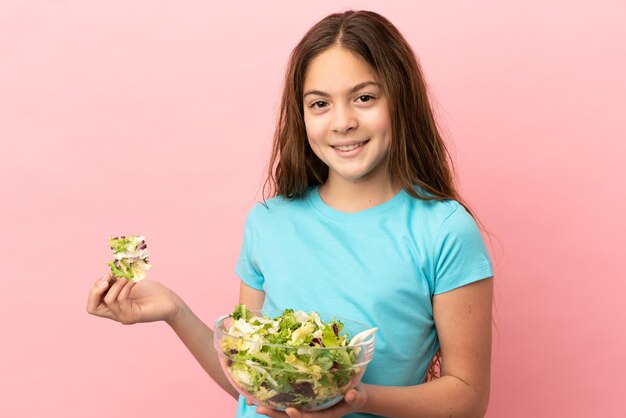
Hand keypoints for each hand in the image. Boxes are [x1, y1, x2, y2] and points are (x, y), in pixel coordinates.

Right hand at [86, 273, 179, 324]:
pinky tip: (133, 281)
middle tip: (109, 277)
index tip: (106, 277)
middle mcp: (116, 315)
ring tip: (127, 278)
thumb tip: (106, 275)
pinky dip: (125, 287)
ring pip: (108, 300)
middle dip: (96, 289)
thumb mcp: (130, 285)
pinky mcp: (134, 316)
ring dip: (116, 284)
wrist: (171, 302)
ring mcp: (124, 317)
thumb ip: (117, 282)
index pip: (92, 306)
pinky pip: (121, 300)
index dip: (94, 290)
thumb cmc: (152, 293)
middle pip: (92, 308)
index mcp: (113, 308)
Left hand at [253, 386, 367, 417]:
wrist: (353, 395)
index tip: (290, 409)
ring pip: (284, 412)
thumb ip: (354, 397)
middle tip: (258, 407)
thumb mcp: (357, 395)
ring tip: (252, 401)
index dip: (298, 417)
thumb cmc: (355, 395)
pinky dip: (274, 401)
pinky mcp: (303, 402)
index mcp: (324, 415)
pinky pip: (286, 403)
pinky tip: (261, 395)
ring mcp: (306, 409)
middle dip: (274, 414)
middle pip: (291, 417)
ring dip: (269, 408)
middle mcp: (312, 414)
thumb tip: (351, 395)